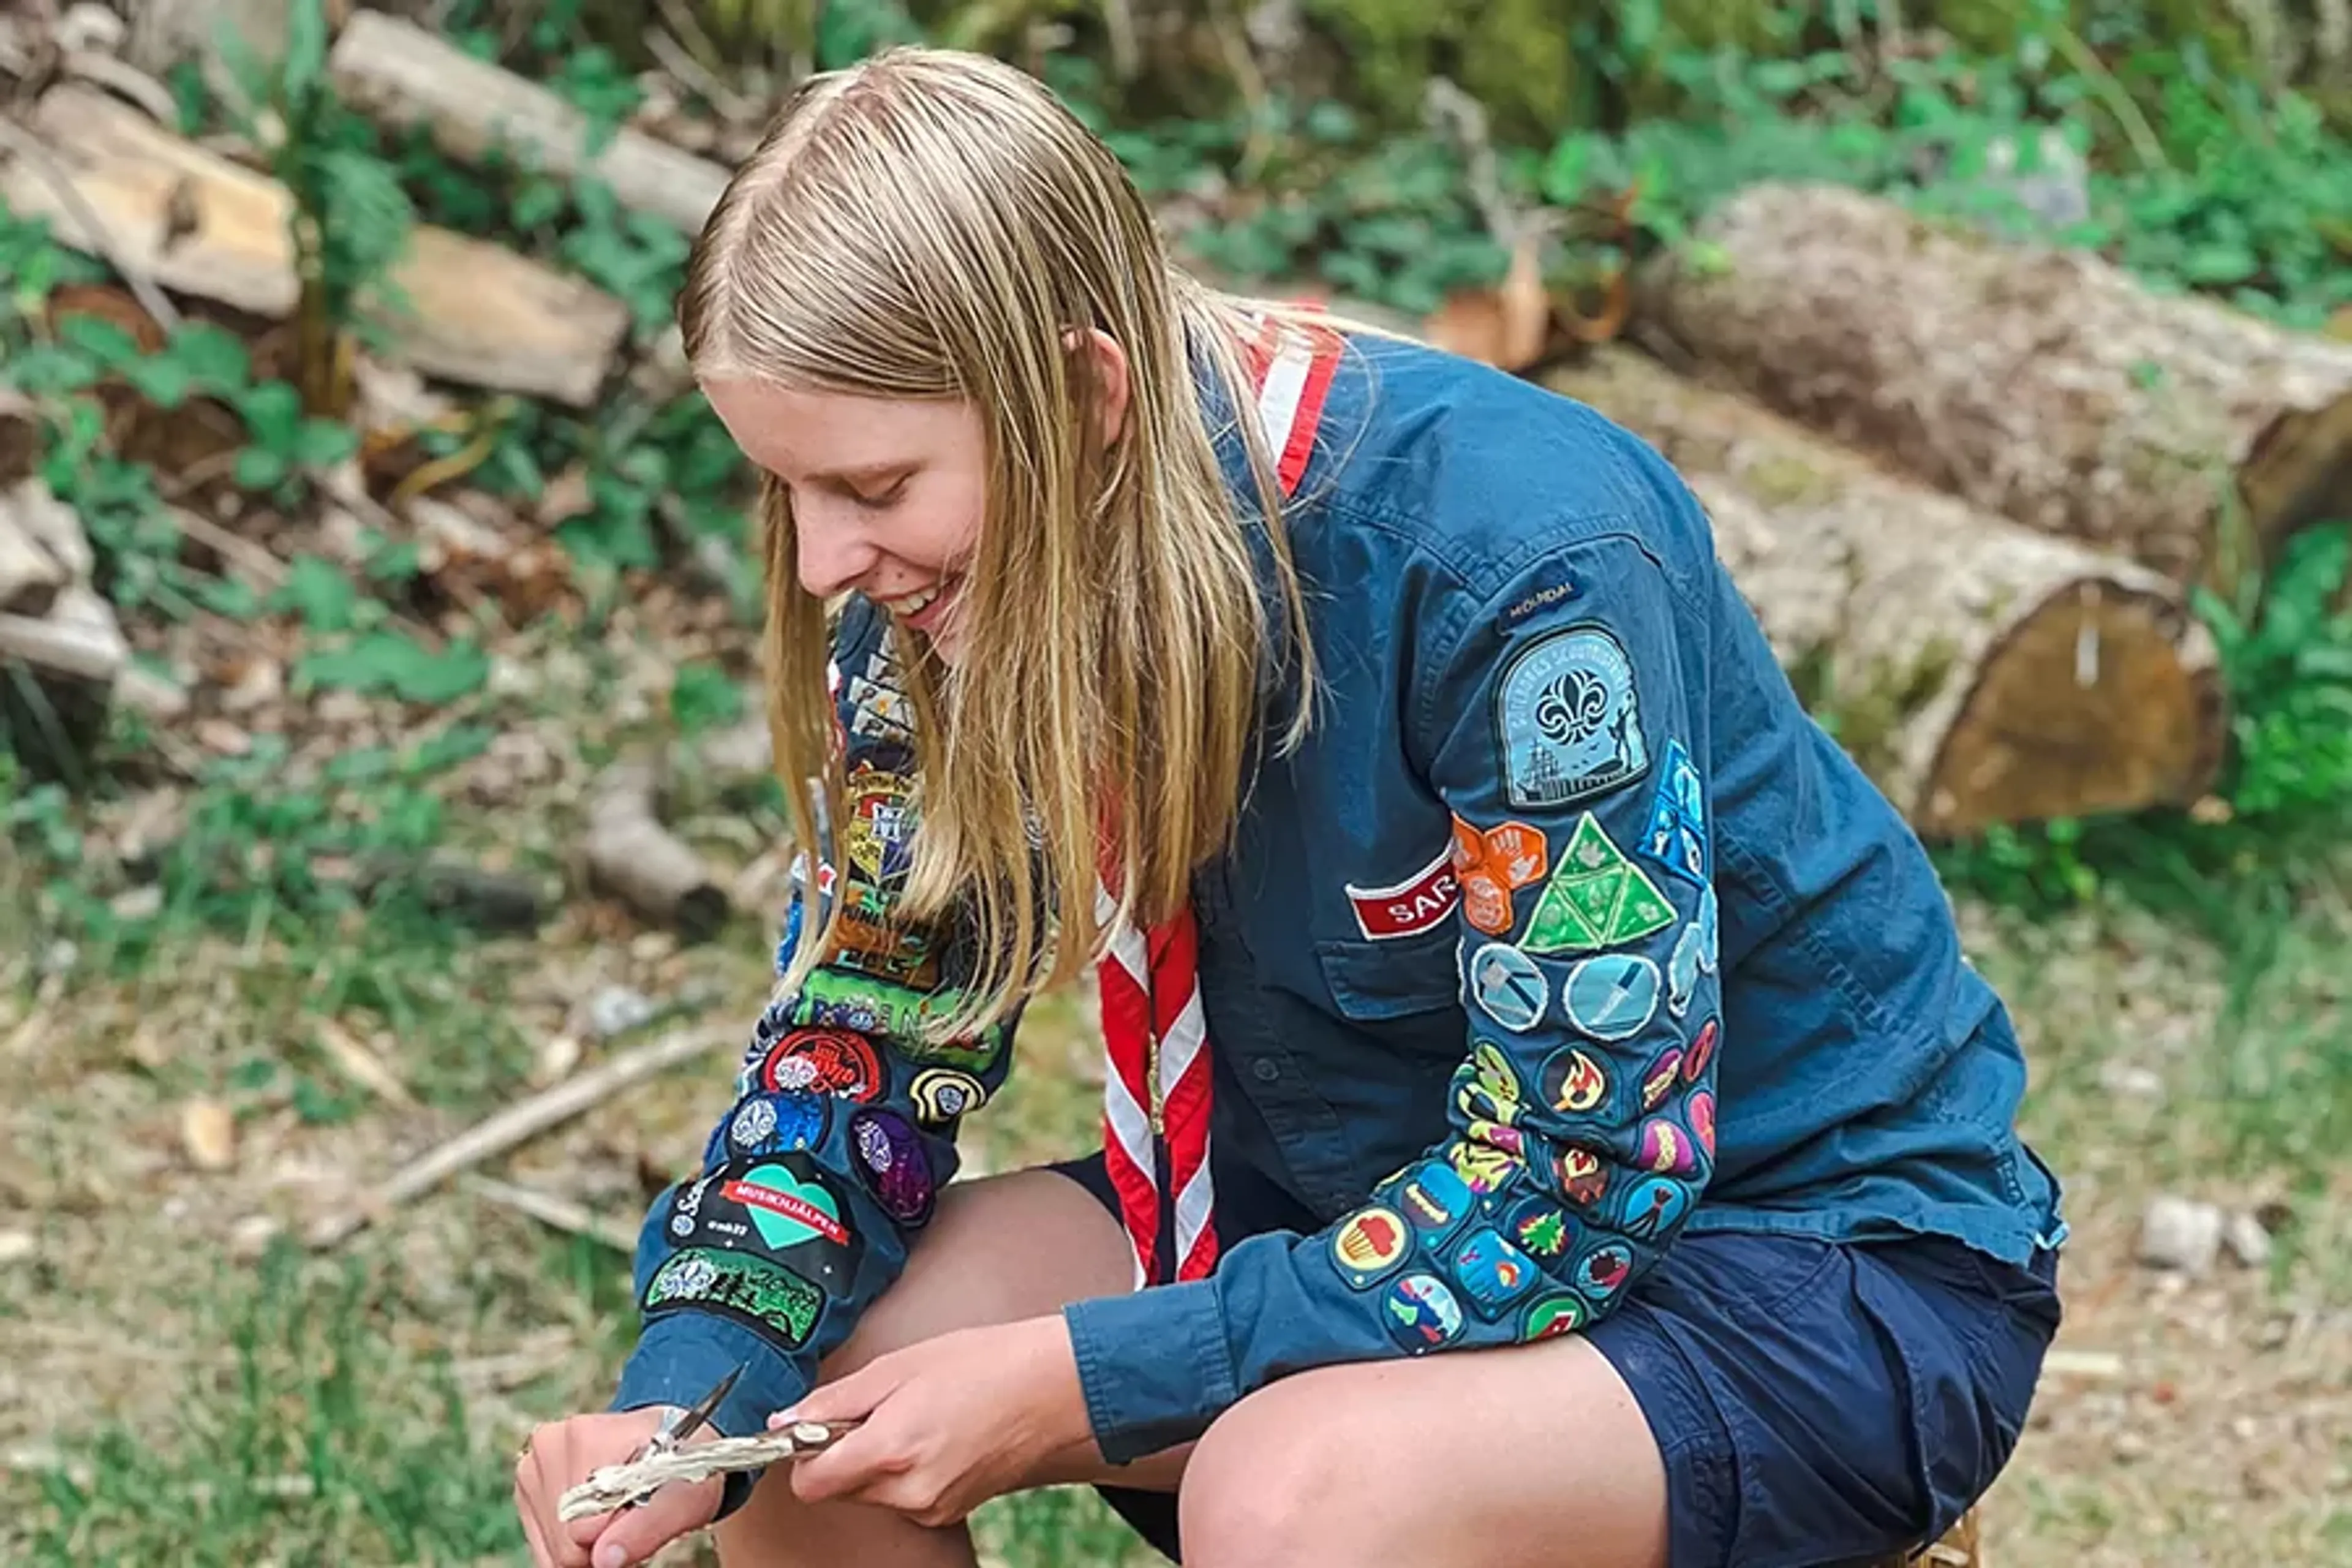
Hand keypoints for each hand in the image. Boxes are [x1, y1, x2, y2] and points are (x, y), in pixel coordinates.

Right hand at [512, 1406, 722, 1567]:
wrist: (675, 1444)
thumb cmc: (681, 1467)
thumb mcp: (684, 1496)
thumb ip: (648, 1526)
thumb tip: (605, 1559)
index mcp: (587, 1436)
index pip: (584, 1528)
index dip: (618, 1536)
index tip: (641, 1517)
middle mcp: (551, 1444)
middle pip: (564, 1540)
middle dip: (600, 1542)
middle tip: (631, 1518)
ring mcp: (535, 1464)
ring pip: (552, 1547)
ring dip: (586, 1546)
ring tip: (617, 1517)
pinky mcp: (528, 1485)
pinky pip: (542, 1544)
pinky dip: (569, 1545)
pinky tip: (595, 1522)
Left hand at [780, 1315, 1092, 1527]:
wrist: (1054, 1388)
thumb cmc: (988, 1365)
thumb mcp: (898, 1365)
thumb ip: (835, 1399)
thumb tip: (787, 1420)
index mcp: (890, 1452)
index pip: (808, 1483)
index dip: (803, 1451)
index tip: (814, 1427)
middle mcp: (908, 1492)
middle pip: (838, 1489)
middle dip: (845, 1451)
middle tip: (879, 1408)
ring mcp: (931, 1507)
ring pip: (871, 1492)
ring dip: (877, 1461)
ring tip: (915, 1415)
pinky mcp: (950, 1510)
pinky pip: (903, 1496)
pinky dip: (907, 1470)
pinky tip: (936, 1434)